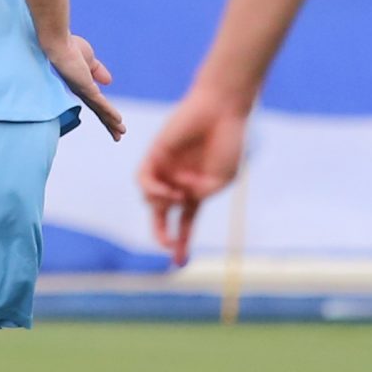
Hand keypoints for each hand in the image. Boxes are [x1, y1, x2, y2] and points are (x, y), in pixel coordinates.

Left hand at [44, 33, 125, 140]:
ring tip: (121, 133)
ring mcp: (83, 91)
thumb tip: (108, 82)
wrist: (58, 43)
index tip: (114, 123)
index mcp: (82, 85)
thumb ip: (97, 71)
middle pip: (98, 111)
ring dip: (111, 122)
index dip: (105, 113)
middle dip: (108, 124)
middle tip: (118, 137)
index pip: (95, 103)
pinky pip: (100, 103)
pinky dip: (110, 112)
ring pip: (100, 110)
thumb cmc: (68, 47)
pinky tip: (118, 120)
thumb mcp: (88, 60)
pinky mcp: (85, 88)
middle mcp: (81, 91)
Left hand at [136, 88, 248, 266]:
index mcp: (197, 189)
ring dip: (164, 203)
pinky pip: (144, 181)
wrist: (221, 109)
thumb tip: (176, 203)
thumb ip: (199, 196)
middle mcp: (178, 181)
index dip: (182, 241)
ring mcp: (165, 169)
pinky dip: (154, 190)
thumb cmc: (227, 142)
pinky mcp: (154, 154)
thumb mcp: (220, 179)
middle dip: (162, 233)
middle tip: (165, 246)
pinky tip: (169, 189)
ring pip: (151, 200)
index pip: (186, 222)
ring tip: (179, 194)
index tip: (179, 262)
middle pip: (163, 215)